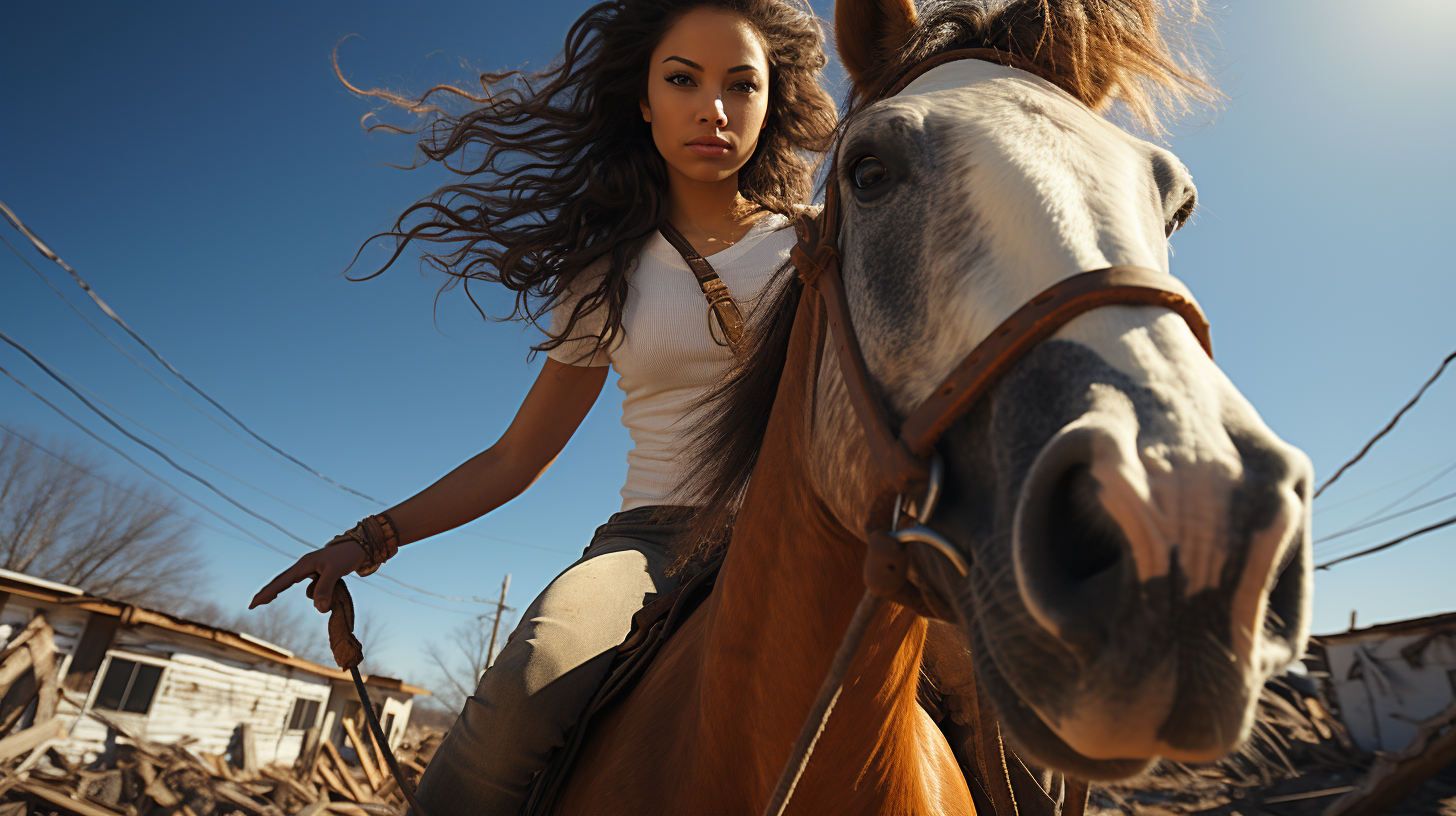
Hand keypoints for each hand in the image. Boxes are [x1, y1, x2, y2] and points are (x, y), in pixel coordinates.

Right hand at [250, 540, 366, 612]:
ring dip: (320, 596)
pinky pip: (317, 590)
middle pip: (283, 583)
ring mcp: (312, 571)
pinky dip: (325, 595)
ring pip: (309, 592)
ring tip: (337, 583)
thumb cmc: (346, 555)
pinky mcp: (321, 575)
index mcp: (304, 564)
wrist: (361, 547)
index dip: (267, 592)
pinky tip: (337, 586)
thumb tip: (319, 609)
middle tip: (253, 605)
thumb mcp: (335, 572)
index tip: (254, 603)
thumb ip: (325, 589)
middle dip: (270, 594)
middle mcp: (305, 567)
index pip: (281, 581)